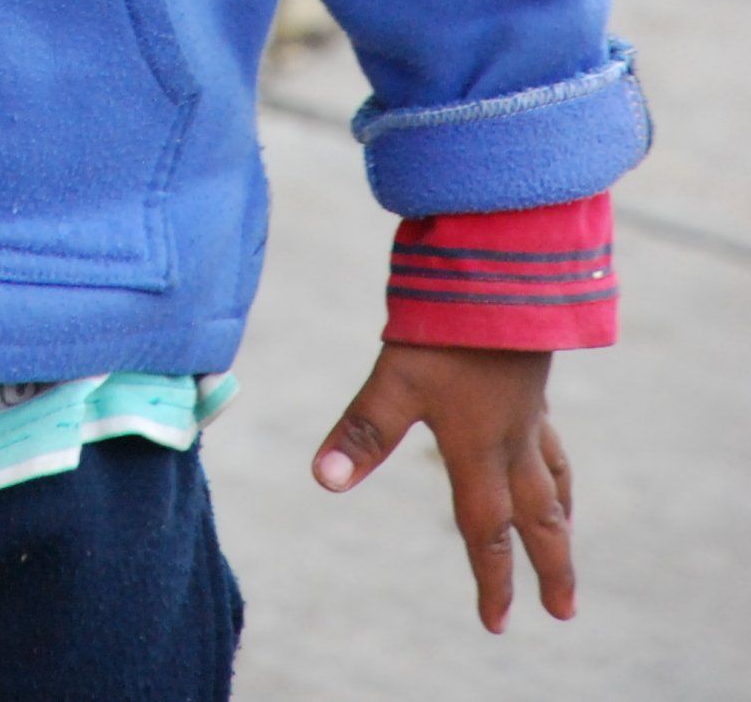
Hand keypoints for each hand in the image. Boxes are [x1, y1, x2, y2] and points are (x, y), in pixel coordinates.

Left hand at [312, 343, 573, 632]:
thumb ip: (364, 429)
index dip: (491, 579)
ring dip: (560, 514)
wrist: (503, 268)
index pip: (486, 530)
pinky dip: (555, 458)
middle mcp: (512, 438)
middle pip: (539, 516)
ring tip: (568, 534)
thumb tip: (324, 479)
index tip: (497, 624)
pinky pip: (549, 433)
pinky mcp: (531, 375)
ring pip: (553, 475)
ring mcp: (528, 407)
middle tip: (565, 611)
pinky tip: (545, 448)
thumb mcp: (396, 377)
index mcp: (481, 450)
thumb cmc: (448, 326)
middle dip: (551, 566)